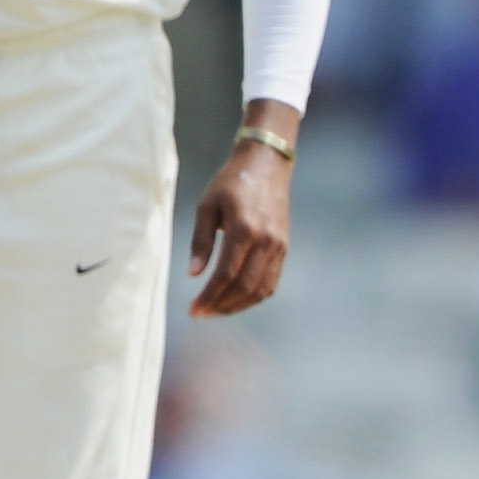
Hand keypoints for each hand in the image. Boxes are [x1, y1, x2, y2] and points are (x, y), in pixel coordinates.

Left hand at [187, 103, 297, 316]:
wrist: (266, 165)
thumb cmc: (231, 182)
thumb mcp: (207, 206)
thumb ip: (201, 241)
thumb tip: (194, 274)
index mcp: (244, 228)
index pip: (226, 274)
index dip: (209, 296)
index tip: (193, 309)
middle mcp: (266, 240)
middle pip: (244, 287)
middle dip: (220, 305)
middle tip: (200, 313)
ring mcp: (279, 246)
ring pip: (261, 289)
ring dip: (237, 305)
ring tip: (216, 309)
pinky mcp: (284, 248)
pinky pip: (271, 281)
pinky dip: (253, 296)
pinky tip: (235, 299)